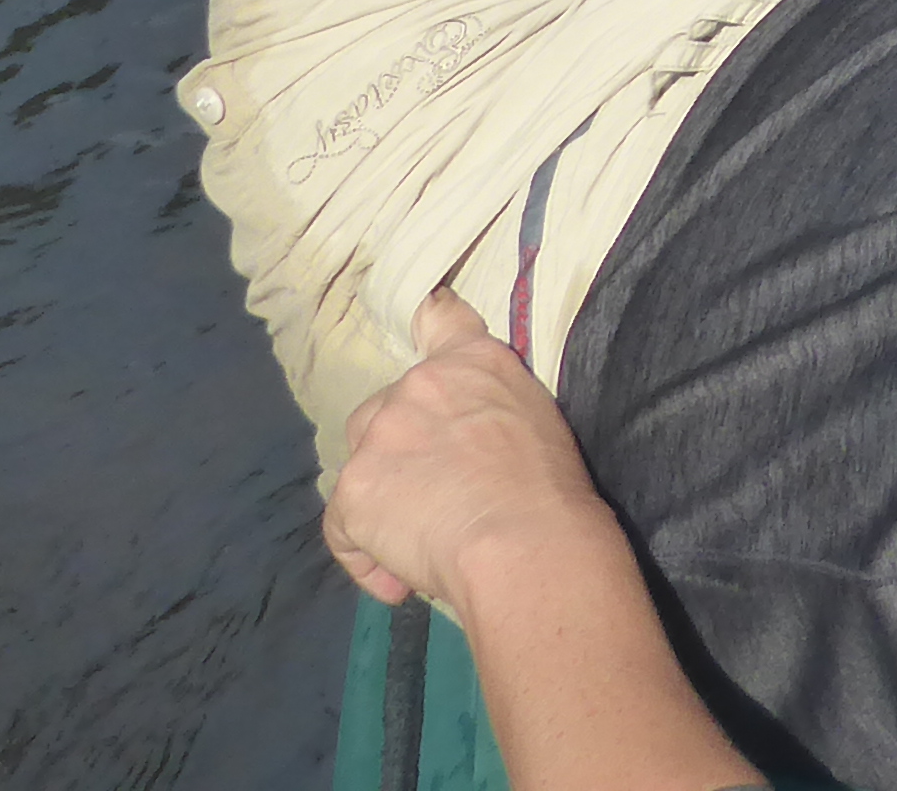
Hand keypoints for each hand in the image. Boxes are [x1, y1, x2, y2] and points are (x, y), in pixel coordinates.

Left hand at [322, 289, 618, 620]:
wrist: (524, 537)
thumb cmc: (551, 486)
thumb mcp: (536, 418)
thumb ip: (492, 408)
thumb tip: (468, 439)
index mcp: (472, 362)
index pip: (440, 317)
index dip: (429, 318)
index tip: (423, 314)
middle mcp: (416, 385)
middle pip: (383, 412)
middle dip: (398, 450)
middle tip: (436, 495)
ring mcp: (378, 437)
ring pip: (360, 467)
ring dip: (382, 501)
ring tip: (420, 545)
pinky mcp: (354, 491)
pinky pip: (344, 529)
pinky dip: (367, 557)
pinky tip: (400, 582)